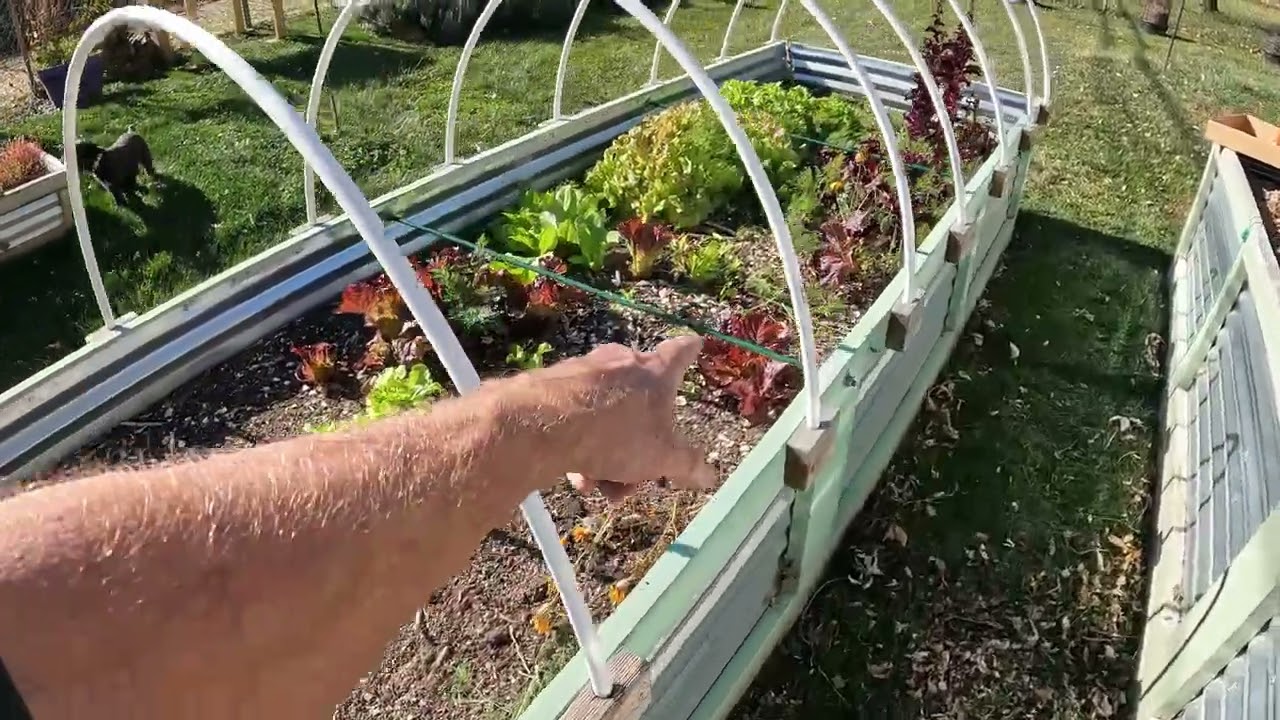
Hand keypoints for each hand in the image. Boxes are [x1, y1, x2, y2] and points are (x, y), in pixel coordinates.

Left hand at [549, 335, 716, 501]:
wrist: (545, 426)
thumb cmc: (616, 435)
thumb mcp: (661, 457)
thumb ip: (687, 465)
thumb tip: (709, 475)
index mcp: (654, 373)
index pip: (680, 353)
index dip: (690, 349)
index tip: (696, 341)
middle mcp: (621, 363)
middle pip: (640, 403)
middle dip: (639, 446)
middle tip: (632, 479)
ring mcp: (586, 371)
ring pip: (607, 416)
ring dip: (608, 454)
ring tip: (598, 484)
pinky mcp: (555, 385)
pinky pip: (578, 417)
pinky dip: (582, 444)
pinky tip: (576, 474)